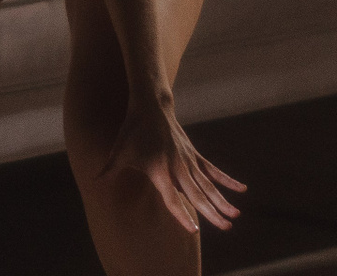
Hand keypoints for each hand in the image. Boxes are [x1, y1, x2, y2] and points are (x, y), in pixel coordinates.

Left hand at [99, 97, 244, 232]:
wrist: (151, 106)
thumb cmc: (132, 131)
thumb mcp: (119, 151)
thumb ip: (110, 169)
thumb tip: (95, 181)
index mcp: (159, 171)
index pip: (172, 198)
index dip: (182, 215)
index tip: (194, 229)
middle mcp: (177, 168)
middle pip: (197, 194)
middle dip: (212, 212)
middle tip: (226, 227)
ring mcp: (188, 160)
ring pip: (208, 185)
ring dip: (222, 200)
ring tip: (236, 216)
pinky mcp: (194, 154)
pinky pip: (212, 170)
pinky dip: (227, 180)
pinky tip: (241, 189)